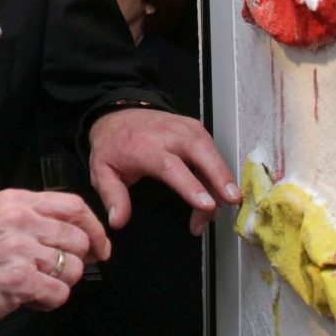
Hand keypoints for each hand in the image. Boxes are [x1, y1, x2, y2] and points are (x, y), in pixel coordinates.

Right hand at [0, 189, 109, 330]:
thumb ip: (39, 219)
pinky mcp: (19, 280)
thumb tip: (87, 237)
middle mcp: (19, 220)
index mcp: (16, 201)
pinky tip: (31, 297)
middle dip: (77, 260)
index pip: (73, 205)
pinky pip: (60, 293)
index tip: (99, 245)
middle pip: (78, 238)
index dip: (94, 227)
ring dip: (61, 283)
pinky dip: (50, 301)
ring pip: (72, 267)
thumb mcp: (2, 220)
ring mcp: (19, 249)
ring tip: (38, 284)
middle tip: (59, 272)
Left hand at [88, 108, 241, 235]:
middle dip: (220, 176)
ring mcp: (185, 128)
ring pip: (211, 152)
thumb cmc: (113, 146)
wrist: (117, 114)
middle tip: (233, 201)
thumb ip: (113, 196)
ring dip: (222, 179)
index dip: (191, 186)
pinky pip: (213, 149)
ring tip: (225, 206)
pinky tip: (221, 191)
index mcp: (145, 147)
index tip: (207, 205)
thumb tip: (118, 221)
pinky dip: (220, 170)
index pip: (171, 167)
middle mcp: (168, 135)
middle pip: (200, 152)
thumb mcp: (102, 171)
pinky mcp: (195, 128)